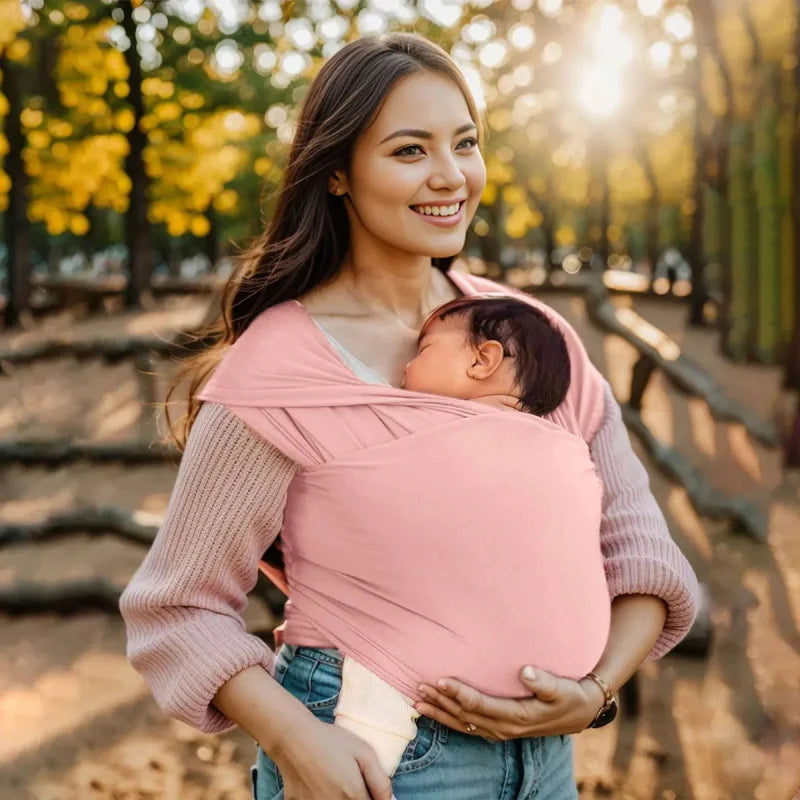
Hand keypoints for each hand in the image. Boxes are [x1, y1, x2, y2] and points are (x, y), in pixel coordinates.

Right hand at [269, 715, 392, 799]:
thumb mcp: (363, 752)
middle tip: (349, 781)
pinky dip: (321, 797)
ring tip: (334, 780)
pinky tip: (319, 783)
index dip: (374, 797)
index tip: (366, 786)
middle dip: (357, 796)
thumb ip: (380, 781)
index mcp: (353, 795)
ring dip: (340, 797)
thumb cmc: (331, 741)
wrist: (293, 737)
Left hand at [413, 666, 605, 740]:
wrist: (581, 712)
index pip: (480, 704)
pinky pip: (469, 728)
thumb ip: (545, 681)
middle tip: (418, 687)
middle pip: (465, 716)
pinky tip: (436, 712)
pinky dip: (450, 721)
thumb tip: (526, 671)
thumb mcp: (563, 688)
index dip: (459, 692)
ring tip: (417, 701)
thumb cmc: (570, 695)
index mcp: (517, 716)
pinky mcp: (500, 729)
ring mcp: (501, 731)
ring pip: (464, 725)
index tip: (441, 679)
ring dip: (440, 713)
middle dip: (441, 702)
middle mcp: (505, 727)